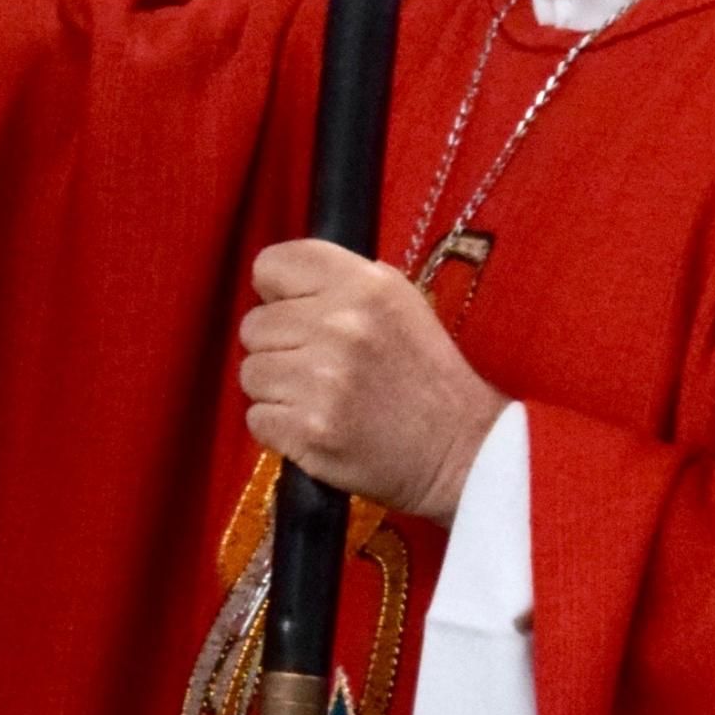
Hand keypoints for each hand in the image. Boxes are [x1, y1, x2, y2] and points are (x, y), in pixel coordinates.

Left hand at [236, 240, 507, 517]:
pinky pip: (257, 418)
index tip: (297, 311)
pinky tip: (318, 425)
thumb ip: (337, 283)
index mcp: (365, 284)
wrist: (463, 449)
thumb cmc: (424, 373)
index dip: (277, 292)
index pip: (271, 264)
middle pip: (254, 325)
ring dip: (278, 389)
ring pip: (251, 373)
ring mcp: (323, 380)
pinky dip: (280, 427)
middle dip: (280, 347)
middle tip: (320, 367)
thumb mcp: (399, 302)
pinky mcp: (309, 430)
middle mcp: (341, 325)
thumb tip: (274, 286)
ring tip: (320, 398)